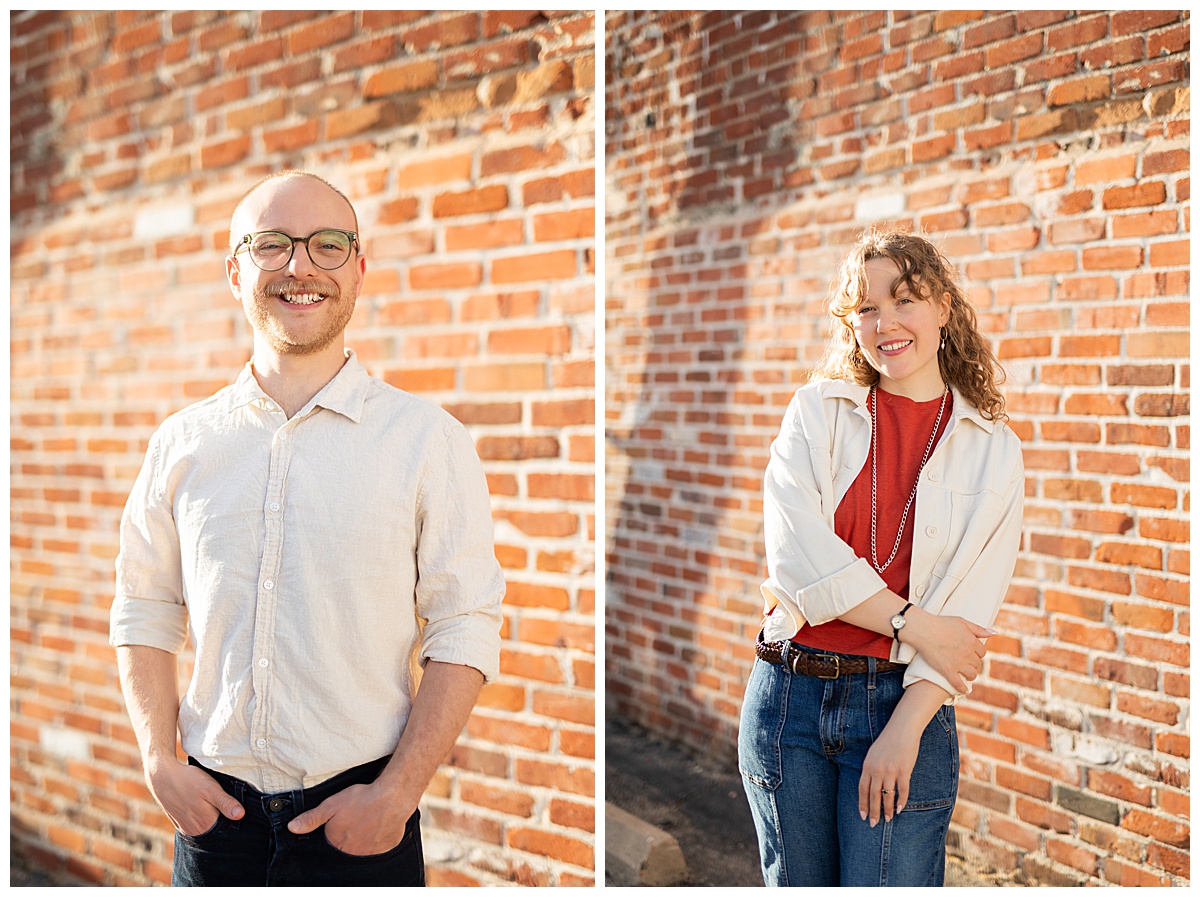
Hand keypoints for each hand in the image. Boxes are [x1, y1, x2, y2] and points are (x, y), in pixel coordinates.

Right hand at [147, 757, 243, 836]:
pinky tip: (201, 805)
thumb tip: (241, 815)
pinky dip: (201, 817)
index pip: (227, 828)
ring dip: (211, 817)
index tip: (236, 807)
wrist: (162, 777)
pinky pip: (196, 823)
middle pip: (217, 828)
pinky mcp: (180, 823)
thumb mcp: (211, 788)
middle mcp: (195, 831)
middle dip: (223, 818)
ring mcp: (186, 828)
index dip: (233, 817)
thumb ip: (226, 803)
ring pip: (206, 826)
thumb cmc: (189, 781)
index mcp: (206, 825)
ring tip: (211, 802)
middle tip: (224, 802)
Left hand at [287, 782, 413, 855]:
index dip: (335, 831)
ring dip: (362, 839)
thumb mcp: (331, 804)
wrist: (392, 798)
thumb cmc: (362, 800)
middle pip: (345, 847)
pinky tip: (378, 826)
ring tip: (367, 822)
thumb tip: (292, 828)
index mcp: (336, 842)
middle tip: (356, 819)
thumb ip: (312, 818)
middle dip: (348, 836)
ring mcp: (369, 853)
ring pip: (361, 849)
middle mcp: (351, 852)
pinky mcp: (384, 849)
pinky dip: (376, 839)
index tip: (342, 821)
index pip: (330, 843)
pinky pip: (377, 848)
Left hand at [858, 722, 919, 827]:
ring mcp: (890, 771)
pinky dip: (901, 801)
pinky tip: (900, 809)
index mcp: (867, 765)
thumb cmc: (888, 741)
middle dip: (873, 811)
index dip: (862, 804)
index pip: (862, 789)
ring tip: (888, 819)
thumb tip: (871, 786)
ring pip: (887, 795)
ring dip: (887, 809)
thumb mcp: (873, 754)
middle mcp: (877, 769)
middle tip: (873, 824)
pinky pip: (902, 790)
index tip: (862, 816)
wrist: (902, 729)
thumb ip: (871, 769)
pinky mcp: (904, 771)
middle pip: (873, 795)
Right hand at [903, 608, 992, 692]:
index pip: (982, 652)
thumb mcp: (962, 622)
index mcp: (972, 642)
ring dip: (970, 675)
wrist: (923, 630)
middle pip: (977, 664)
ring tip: (965, 674)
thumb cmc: (940, 623)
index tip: (971, 653)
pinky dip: (962, 688)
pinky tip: (964, 690)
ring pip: (971, 674)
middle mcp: (968, 654)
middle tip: (965, 662)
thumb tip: (994, 633)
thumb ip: (978, 629)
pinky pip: (958, 684)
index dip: (977, 653)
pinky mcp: (948, 671)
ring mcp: (958, 663)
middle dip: (972, 663)